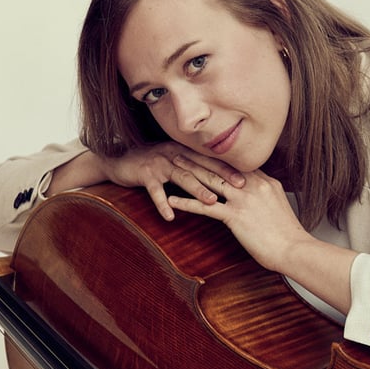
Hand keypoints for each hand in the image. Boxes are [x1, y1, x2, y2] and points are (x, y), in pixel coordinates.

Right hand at [99, 143, 245, 221]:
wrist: (119, 159)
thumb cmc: (151, 164)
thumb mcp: (175, 163)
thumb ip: (194, 168)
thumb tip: (220, 180)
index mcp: (185, 152)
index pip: (211, 160)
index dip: (230, 169)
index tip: (250, 178)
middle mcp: (175, 154)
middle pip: (202, 167)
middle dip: (222, 178)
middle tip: (241, 189)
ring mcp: (159, 163)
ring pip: (182, 177)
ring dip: (197, 190)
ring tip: (212, 203)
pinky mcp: (144, 174)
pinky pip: (155, 191)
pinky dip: (162, 203)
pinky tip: (170, 216)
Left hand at [167, 156, 305, 270]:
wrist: (295, 249)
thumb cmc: (288, 234)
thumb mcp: (278, 205)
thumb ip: (265, 195)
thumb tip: (257, 194)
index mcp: (264, 182)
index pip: (236, 163)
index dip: (217, 156)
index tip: (203, 150)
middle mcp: (253, 185)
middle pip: (220, 166)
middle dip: (199, 157)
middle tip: (181, 149)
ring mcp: (243, 199)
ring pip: (210, 181)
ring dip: (189, 172)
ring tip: (172, 165)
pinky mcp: (236, 216)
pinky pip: (205, 207)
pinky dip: (186, 203)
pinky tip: (171, 201)